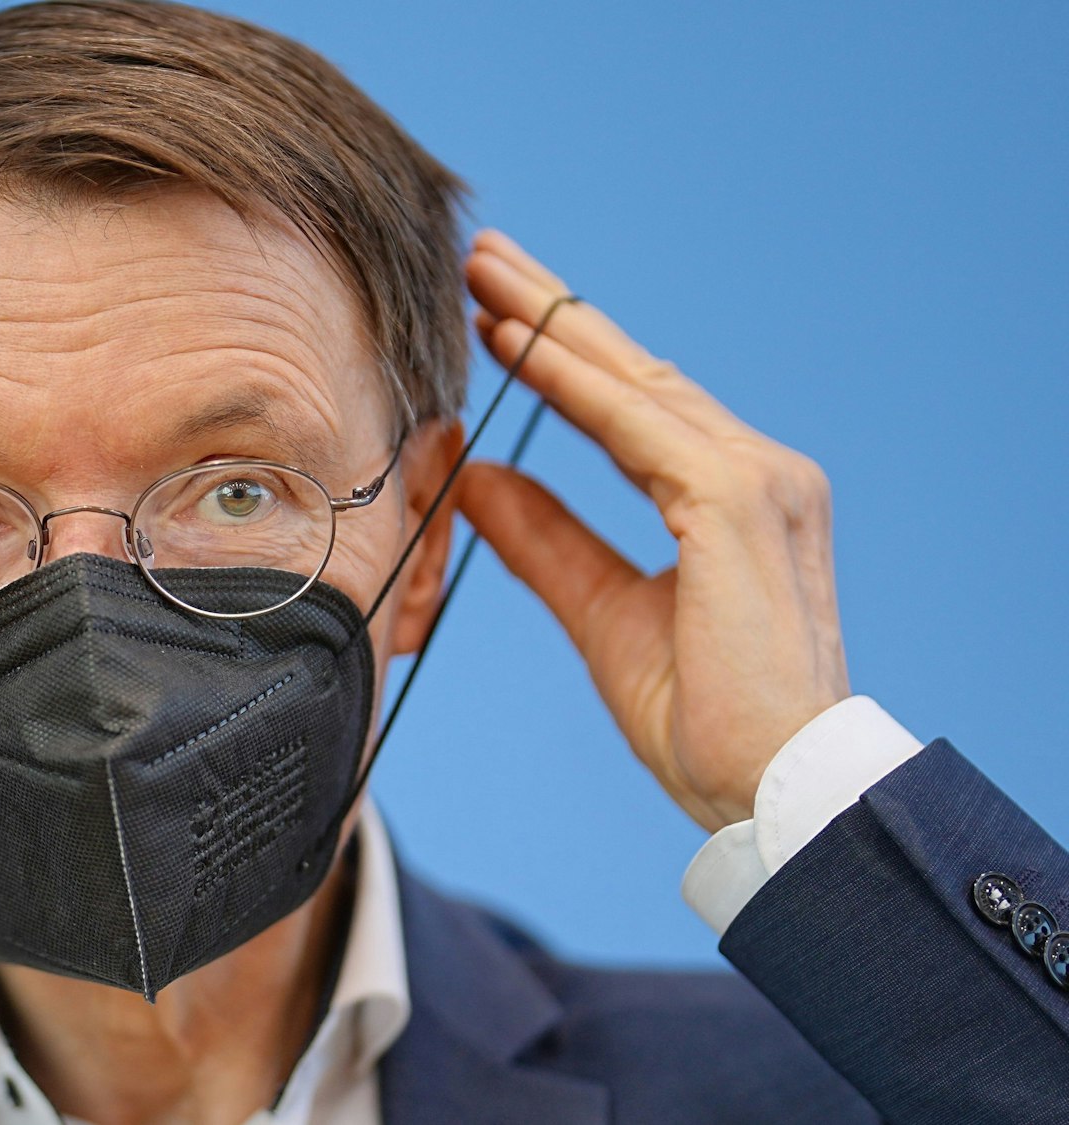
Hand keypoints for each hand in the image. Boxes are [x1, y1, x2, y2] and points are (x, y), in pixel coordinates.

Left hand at [457, 230, 848, 832]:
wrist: (767, 789)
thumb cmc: (704, 719)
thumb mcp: (601, 613)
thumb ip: (545, 542)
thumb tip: (477, 481)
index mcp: (733, 500)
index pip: (634, 407)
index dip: (563, 357)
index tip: (496, 316)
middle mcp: (759, 471)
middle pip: (634, 373)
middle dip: (553, 313)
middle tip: (481, 259)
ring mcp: (758, 478)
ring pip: (632, 383)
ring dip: (552, 325)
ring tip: (483, 278)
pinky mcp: (738, 500)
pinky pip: (633, 426)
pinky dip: (571, 382)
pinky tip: (516, 343)